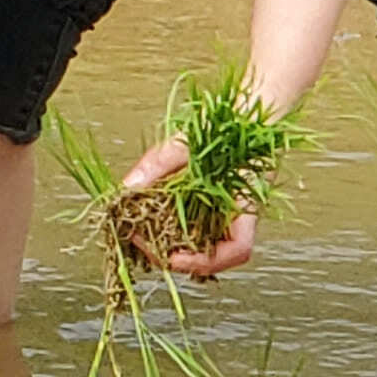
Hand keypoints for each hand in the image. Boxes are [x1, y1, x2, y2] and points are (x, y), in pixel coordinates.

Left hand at [118, 135, 261, 279]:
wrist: (248, 115)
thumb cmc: (227, 126)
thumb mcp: (188, 141)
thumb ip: (158, 163)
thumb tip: (128, 187)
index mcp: (246, 202)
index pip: (238, 249)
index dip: (205, 261)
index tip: (171, 257)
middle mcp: (240, 215)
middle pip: (217, 255)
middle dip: (179, 258)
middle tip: (143, 243)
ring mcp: (228, 213)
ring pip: (207, 245)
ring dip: (175, 247)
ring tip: (143, 235)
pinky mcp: (214, 206)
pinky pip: (197, 228)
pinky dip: (174, 230)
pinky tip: (151, 220)